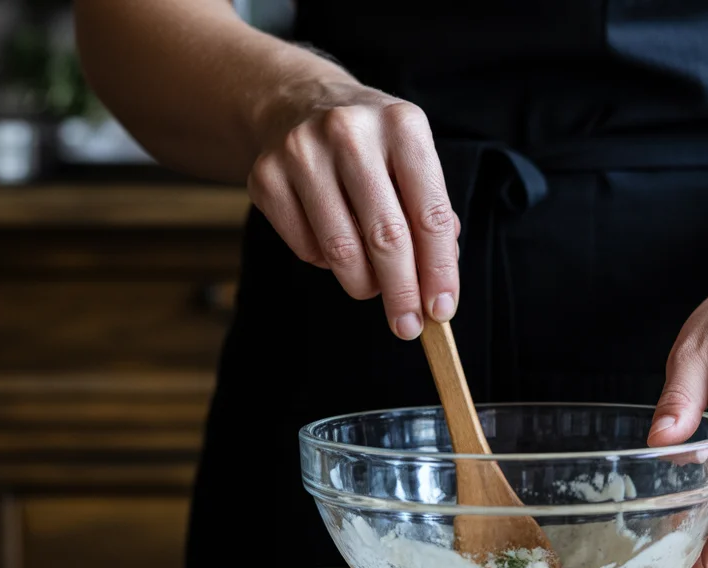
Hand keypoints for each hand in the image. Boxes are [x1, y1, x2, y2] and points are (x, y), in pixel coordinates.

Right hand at [247, 82, 459, 339]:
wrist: (300, 102)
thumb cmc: (372, 145)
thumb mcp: (412, 161)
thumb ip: (431, 216)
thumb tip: (437, 283)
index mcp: (402, 125)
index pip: (429, 215)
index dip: (439, 271)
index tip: (442, 310)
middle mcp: (351, 132)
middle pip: (386, 237)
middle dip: (401, 292)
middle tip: (407, 325)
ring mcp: (302, 151)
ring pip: (341, 250)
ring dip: (362, 284)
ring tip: (371, 285)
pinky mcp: (265, 175)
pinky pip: (305, 247)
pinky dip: (325, 263)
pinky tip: (334, 247)